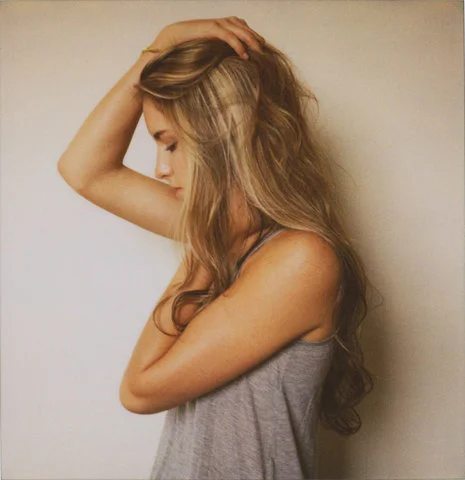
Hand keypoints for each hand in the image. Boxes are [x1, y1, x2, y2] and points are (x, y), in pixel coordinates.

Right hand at [148, 17, 264, 58]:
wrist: (173, 37)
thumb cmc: (192, 45)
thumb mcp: (212, 47)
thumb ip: (222, 50)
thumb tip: (232, 62)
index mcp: (225, 24)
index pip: (245, 28)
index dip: (255, 38)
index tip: (263, 50)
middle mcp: (223, 22)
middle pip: (246, 29)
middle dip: (256, 40)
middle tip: (266, 53)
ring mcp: (217, 24)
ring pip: (240, 31)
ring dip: (251, 42)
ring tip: (259, 54)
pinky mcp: (211, 29)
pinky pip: (229, 36)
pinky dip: (238, 45)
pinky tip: (244, 55)